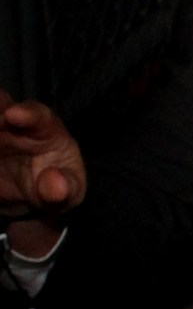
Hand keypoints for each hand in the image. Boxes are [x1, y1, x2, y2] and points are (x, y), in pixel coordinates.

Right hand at [0, 93, 85, 257]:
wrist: (38, 200)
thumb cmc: (60, 186)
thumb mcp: (69, 192)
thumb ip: (64, 188)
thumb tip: (56, 185)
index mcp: (45, 129)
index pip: (38, 116)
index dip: (26, 114)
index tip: (14, 115)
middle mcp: (14, 124)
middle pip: (0, 108)